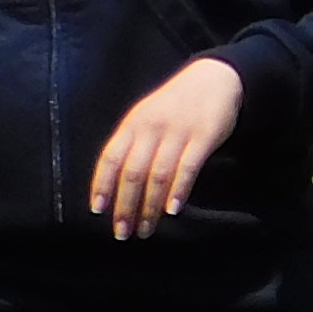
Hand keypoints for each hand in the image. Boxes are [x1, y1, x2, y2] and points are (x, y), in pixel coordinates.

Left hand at [87, 57, 244, 236]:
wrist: (214, 79)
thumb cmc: (177, 104)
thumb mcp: (148, 117)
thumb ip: (134, 144)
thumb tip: (119, 182)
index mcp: (133, 124)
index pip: (110, 158)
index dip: (102, 185)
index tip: (98, 211)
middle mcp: (151, 128)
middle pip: (132, 172)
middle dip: (125, 205)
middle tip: (123, 232)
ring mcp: (178, 132)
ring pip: (157, 174)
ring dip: (150, 206)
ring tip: (147, 229)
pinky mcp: (204, 136)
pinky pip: (188, 167)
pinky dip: (179, 190)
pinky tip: (173, 209)